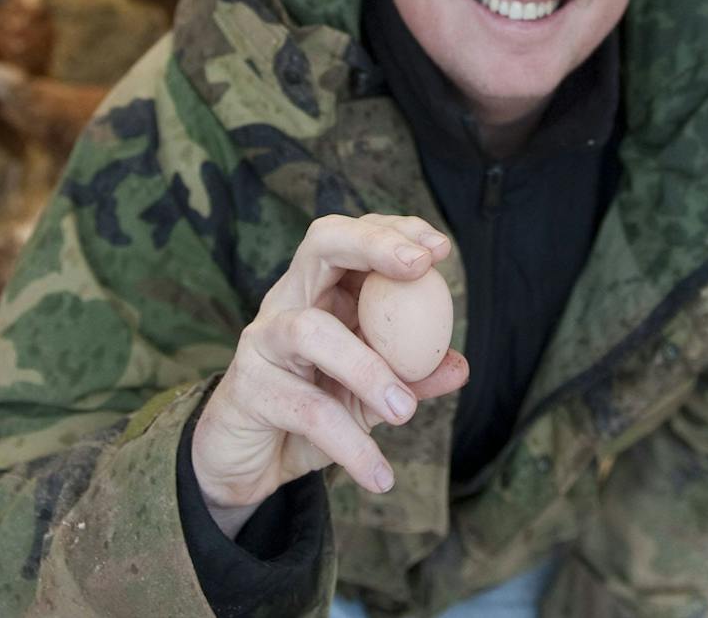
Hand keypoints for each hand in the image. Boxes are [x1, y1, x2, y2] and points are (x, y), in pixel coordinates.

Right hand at [190, 213, 468, 538]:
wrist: (248, 464)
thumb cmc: (312, 411)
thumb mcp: (368, 395)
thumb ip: (411, 378)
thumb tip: (460, 365)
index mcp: (321, 290)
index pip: (354, 238)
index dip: (395, 232)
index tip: (440, 249)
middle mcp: (288, 301)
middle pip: (321, 245)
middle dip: (373, 244)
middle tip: (420, 267)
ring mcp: (263, 340)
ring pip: (312, 330)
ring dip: (368, 369)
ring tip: (405, 414)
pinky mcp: (247, 389)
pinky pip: (305, 409)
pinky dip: (350, 444)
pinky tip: (380, 475)